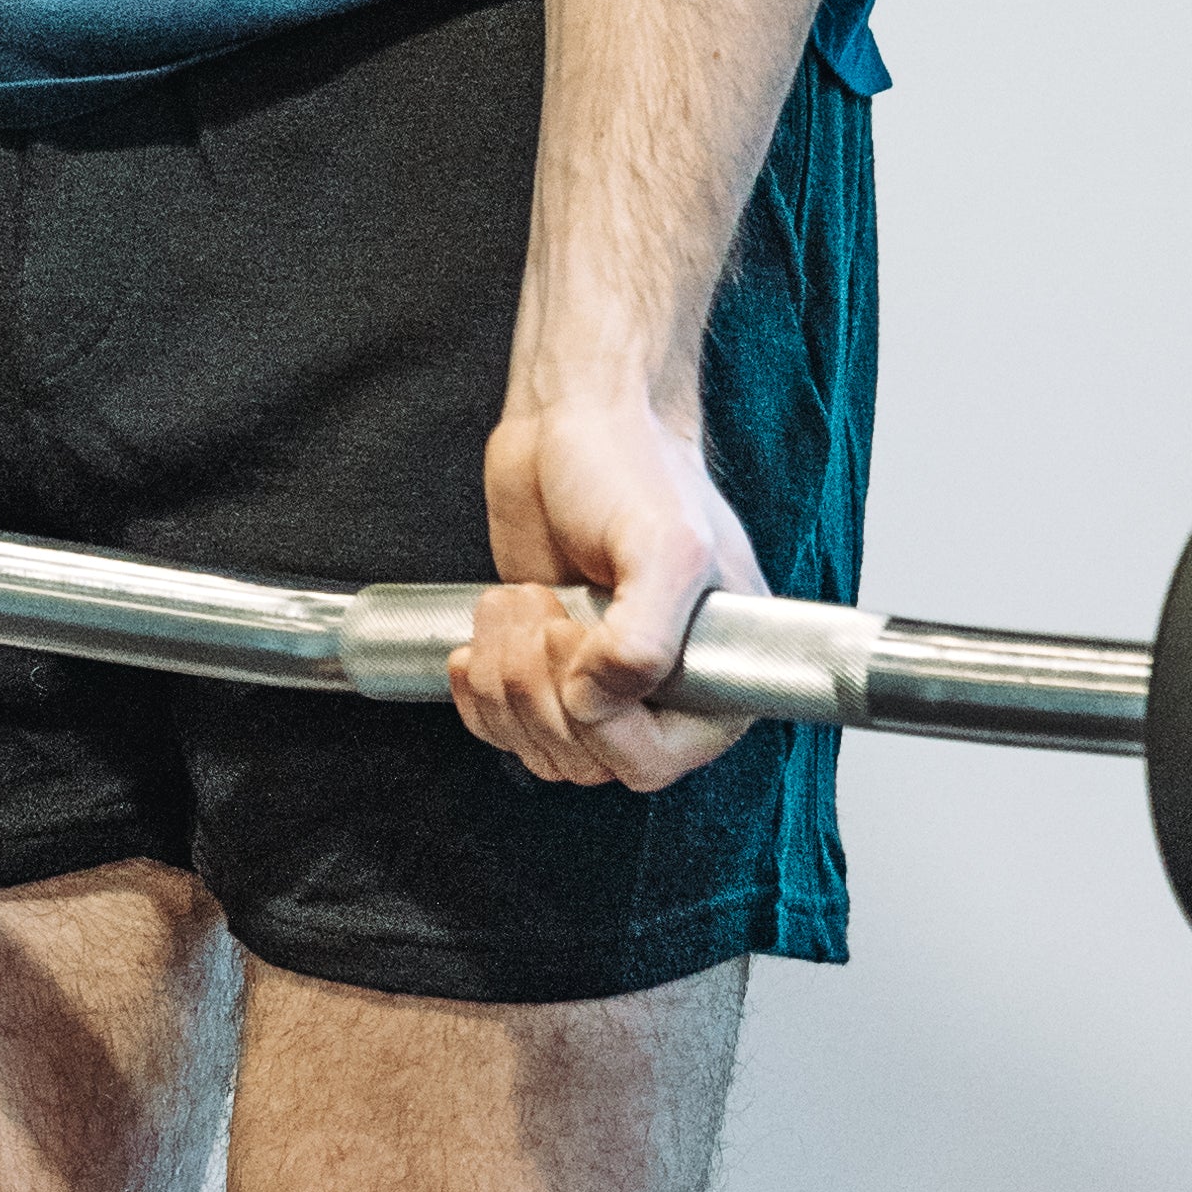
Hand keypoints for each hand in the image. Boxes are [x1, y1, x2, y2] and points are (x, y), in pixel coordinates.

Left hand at [457, 386, 761, 789]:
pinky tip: (481, 635)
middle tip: (543, 607)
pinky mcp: (541, 674)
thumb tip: (597, 702)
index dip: (597, 720)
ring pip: (534, 748)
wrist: (572, 426)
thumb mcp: (666, 548)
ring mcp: (596, 689)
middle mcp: (660, 698)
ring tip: (520, 600)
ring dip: (503, 679)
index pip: (648, 764)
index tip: (576, 640)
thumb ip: (646, 638)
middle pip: (582, 761)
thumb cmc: (634, 471)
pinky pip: (499, 729)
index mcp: (715, 681)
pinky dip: (476, 688)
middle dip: (539, 687)